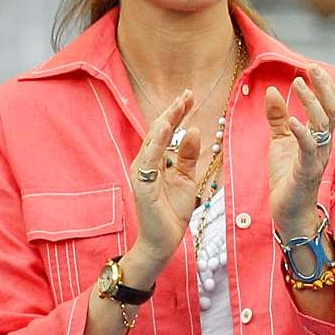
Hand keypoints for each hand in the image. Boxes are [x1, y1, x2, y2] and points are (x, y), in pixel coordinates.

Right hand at [124, 91, 202, 268]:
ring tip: (178, 104)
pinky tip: (166, 128)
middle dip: (173, 111)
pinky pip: (150, 160)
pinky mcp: (143, 185)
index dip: (177, 113)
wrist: (162, 241)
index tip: (189, 96)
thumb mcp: (186, 179)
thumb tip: (193, 131)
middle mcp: (145, 164)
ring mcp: (142, 174)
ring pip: (153, 141)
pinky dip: (157, 142)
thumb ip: (188, 157)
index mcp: (156, 162)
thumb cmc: (171, 211)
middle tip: (187, 93)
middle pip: (158, 132)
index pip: (166, 132)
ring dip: (165, 121)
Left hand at [266, 66, 334, 238]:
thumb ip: (278, 118)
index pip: (328, 105)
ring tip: (299, 84)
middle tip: (312, 67)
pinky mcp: (306, 170)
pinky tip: (292, 119)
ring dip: (312, 102)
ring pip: (323, 123)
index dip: (323, 85)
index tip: (311, 67)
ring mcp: (317, 157)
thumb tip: (272, 91)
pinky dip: (301, 132)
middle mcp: (323, 144)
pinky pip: (308, 148)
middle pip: (332, 109)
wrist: (290, 213)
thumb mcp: (280, 142)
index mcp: (319, 136)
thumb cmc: (287, 178)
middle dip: (324, 86)